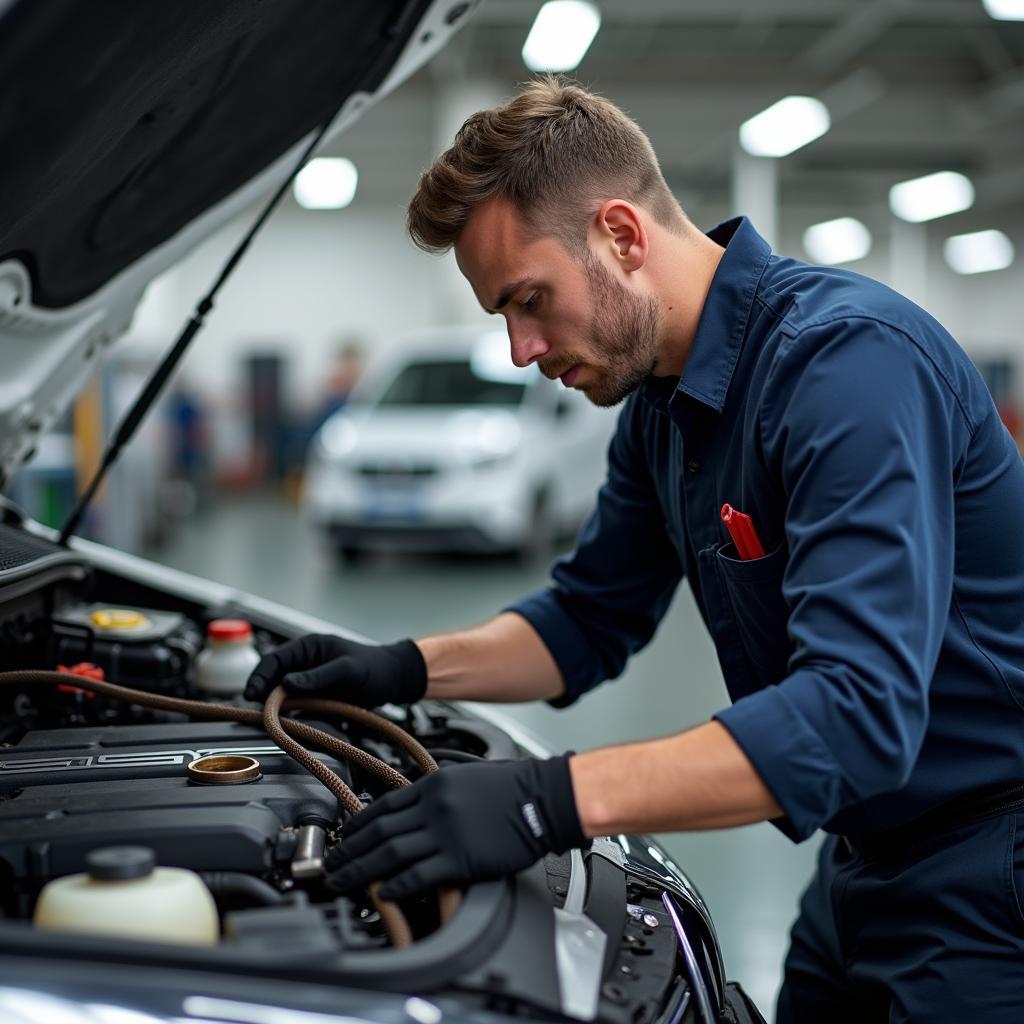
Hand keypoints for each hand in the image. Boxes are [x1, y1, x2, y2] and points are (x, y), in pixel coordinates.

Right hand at [243, 633, 426, 706]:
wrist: (395, 680)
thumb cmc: (374, 668)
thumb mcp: (347, 671)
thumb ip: (318, 676)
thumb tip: (286, 683)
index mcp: (308, 647)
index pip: (274, 660)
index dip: (260, 677)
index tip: (251, 695)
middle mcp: (304, 663)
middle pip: (274, 679)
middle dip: (264, 695)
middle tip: (257, 712)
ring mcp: (309, 681)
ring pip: (283, 695)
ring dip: (276, 707)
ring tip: (269, 721)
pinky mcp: (316, 696)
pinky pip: (298, 706)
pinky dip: (291, 715)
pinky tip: (288, 725)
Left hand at [324, 755, 584, 899]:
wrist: (543, 798)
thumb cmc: (512, 786)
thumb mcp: (465, 774)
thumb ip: (435, 789)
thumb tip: (410, 803)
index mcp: (433, 784)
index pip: (382, 805)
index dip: (356, 822)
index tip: (342, 834)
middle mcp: (433, 807)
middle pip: (378, 830)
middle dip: (348, 849)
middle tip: (331, 863)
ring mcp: (445, 833)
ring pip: (390, 853)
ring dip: (361, 869)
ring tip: (343, 881)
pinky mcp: (461, 859)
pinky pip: (419, 875)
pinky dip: (396, 885)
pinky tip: (382, 893)